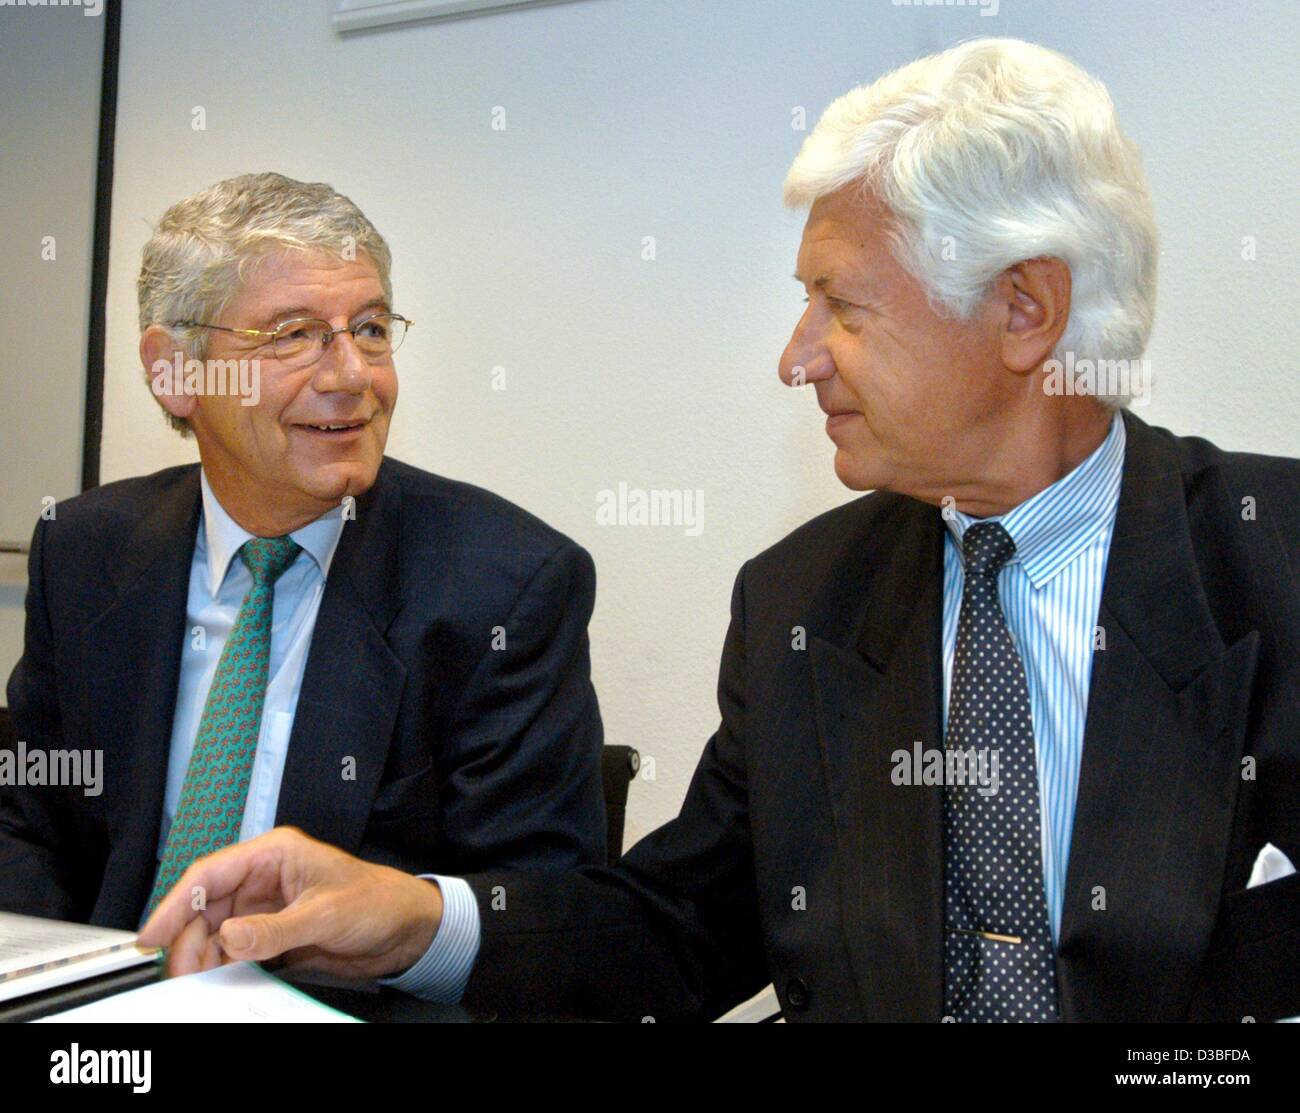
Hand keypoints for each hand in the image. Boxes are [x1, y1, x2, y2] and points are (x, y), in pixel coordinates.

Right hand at [137, 826, 443, 979]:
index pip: (210, 875)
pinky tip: (216, 979)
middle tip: (179, 971)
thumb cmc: (378, 900)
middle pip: (206, 907)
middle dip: (187, 939)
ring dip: (201, 955)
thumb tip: (230, 937)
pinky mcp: (273, 933)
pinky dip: (221, 965)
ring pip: (215, 931)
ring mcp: (267, 908)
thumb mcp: (326, 913)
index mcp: (274, 854)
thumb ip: (276, 929)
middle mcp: (264, 878)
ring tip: (196, 980)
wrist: (406, 929)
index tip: (153, 935)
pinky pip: (234, 949)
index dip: (176, 904)